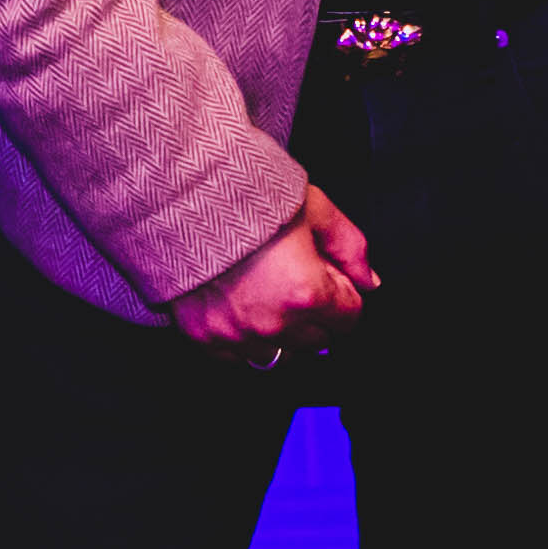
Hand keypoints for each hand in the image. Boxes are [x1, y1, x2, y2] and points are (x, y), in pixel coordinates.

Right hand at [167, 184, 378, 357]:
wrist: (179, 192)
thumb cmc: (245, 192)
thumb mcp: (314, 207)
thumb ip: (350, 247)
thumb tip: (369, 282)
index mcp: (306, 293)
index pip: (349, 317)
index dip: (341, 290)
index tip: (325, 271)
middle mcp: (272, 322)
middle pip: (317, 339)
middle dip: (314, 311)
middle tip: (292, 273)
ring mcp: (235, 334)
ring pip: (279, 354)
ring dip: (280, 329)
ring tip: (264, 289)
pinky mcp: (202, 336)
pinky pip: (237, 356)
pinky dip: (243, 337)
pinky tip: (238, 303)